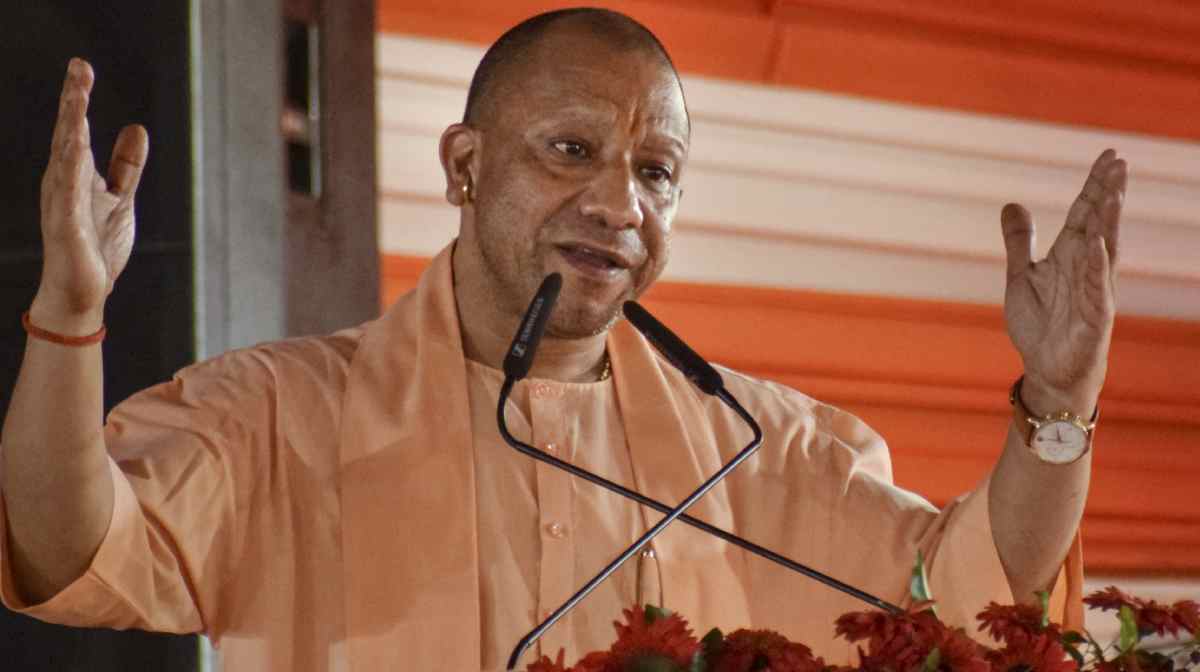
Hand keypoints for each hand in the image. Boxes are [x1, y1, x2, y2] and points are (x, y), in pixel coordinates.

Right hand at [29, 58, 148, 334]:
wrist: (83, 291)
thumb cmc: (96, 245)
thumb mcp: (120, 197)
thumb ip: (126, 165)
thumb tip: (136, 127)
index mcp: (74, 173)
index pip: (77, 128)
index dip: (79, 98)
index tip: (82, 67)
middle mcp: (63, 181)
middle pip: (68, 133)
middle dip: (74, 100)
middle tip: (79, 67)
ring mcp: (62, 202)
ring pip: (65, 156)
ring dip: (71, 126)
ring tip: (77, 96)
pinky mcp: (65, 225)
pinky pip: (67, 193)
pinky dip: (70, 170)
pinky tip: (74, 148)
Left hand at [1001, 150, 1126, 417]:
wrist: (1046, 371)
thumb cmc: (1040, 325)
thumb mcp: (1021, 276)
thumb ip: (1019, 241)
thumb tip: (1013, 203)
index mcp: (1070, 256)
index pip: (1086, 213)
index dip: (1095, 185)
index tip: (1108, 156)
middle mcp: (1087, 269)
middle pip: (1100, 224)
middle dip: (1108, 193)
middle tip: (1118, 162)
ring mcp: (1094, 291)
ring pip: (1104, 250)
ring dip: (1108, 221)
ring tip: (1113, 192)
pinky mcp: (1094, 317)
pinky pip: (1095, 287)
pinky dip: (1095, 265)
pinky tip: (1097, 242)